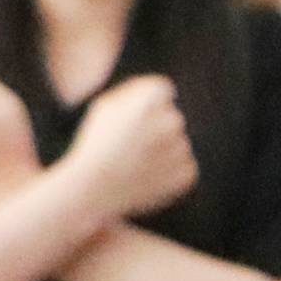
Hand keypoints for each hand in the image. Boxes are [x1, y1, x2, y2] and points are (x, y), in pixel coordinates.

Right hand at [60, 75, 196, 221]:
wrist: (94, 189)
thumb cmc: (96, 146)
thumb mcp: (105, 107)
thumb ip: (135, 93)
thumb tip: (162, 90)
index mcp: (151, 99)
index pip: (163, 92)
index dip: (148, 106)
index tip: (135, 120)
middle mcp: (171, 120)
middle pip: (171, 118)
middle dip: (157, 128)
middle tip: (133, 145)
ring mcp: (181, 148)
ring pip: (177, 143)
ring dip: (163, 151)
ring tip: (137, 163)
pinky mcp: (187, 173)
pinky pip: (183, 166)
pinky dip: (169, 172)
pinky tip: (147, 176)